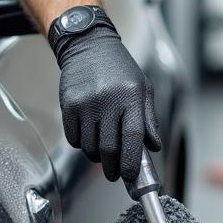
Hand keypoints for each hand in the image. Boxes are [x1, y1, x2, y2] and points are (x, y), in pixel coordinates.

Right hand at [56, 26, 161, 181]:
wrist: (89, 46)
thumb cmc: (119, 69)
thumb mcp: (143, 88)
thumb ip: (149, 119)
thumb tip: (154, 147)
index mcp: (131, 96)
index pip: (133, 137)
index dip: (132, 161)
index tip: (131, 175)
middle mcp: (108, 100)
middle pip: (109, 148)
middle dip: (113, 167)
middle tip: (115, 174)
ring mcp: (86, 103)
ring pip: (90, 147)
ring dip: (97, 157)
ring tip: (103, 153)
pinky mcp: (68, 105)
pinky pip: (74, 138)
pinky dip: (82, 145)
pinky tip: (89, 136)